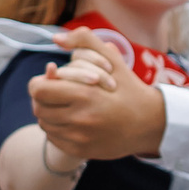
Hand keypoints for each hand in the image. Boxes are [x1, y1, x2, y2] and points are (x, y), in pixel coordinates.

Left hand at [28, 27, 166, 162]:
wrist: (151, 124)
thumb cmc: (129, 88)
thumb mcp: (112, 60)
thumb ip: (85, 41)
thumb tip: (56, 38)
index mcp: (85, 95)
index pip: (38, 89)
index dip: (41, 82)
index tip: (51, 80)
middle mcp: (80, 119)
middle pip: (38, 107)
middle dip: (45, 97)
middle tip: (58, 92)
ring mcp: (79, 138)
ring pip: (44, 123)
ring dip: (51, 113)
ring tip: (68, 106)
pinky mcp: (81, 151)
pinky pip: (54, 139)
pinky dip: (59, 129)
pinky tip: (75, 121)